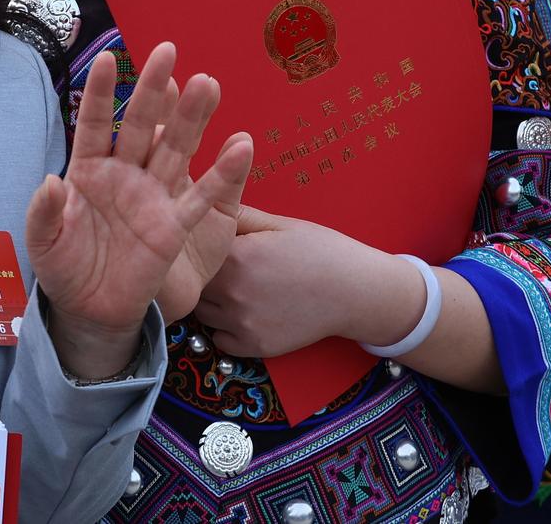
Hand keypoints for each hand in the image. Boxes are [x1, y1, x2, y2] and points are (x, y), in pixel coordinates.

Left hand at [26, 42, 251, 378]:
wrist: (92, 311)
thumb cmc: (65, 269)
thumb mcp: (44, 245)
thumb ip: (44, 214)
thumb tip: (51, 182)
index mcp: (89, 170)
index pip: (95, 123)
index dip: (102, 93)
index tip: (108, 58)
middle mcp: (125, 174)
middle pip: (142, 124)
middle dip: (155, 89)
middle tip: (168, 50)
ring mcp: (153, 196)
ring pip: (176, 148)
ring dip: (191, 116)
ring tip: (207, 82)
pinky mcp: (175, 225)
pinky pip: (203, 197)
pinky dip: (222, 173)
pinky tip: (240, 144)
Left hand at [193, 208, 408, 356]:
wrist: (354, 292)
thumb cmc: (321, 251)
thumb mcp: (281, 224)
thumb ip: (241, 215)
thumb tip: (210, 202)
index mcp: (237, 258)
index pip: (196, 252)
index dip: (201, 249)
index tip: (212, 246)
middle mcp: (232, 293)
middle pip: (196, 284)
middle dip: (205, 275)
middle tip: (225, 268)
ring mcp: (242, 324)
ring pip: (203, 314)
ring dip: (211, 302)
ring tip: (234, 289)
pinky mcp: (254, 347)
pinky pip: (220, 339)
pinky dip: (225, 328)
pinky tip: (243, 312)